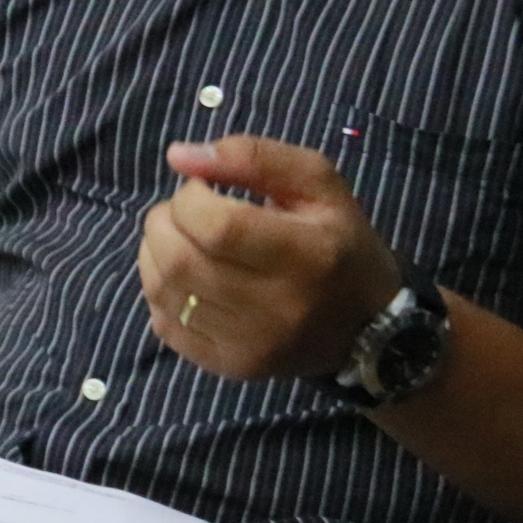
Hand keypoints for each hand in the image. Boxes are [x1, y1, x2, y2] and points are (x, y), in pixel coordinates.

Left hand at [136, 134, 401, 380]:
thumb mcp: (318, 183)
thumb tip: (178, 155)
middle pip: (180, 260)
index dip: (190, 199)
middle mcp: (280, 308)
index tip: (200, 188)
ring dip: (154, 252)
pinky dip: (161, 292)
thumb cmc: (339, 243)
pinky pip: (166, 324)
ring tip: (178, 238)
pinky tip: (184, 277)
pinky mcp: (231, 366)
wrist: (368, 328)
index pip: (218, 227)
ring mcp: (252, 345)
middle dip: (163, 222)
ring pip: (164, 291)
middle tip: (180, 212)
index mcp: (310, 255)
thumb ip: (253, 157)